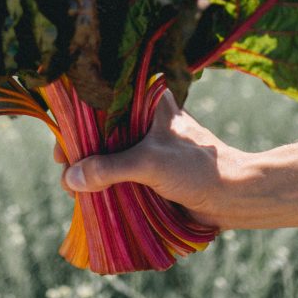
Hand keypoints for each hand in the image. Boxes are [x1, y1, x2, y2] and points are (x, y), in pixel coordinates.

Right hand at [53, 90, 250, 229]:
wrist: (234, 196)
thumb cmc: (197, 169)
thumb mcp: (150, 163)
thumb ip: (110, 168)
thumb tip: (71, 178)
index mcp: (148, 101)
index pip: (101, 103)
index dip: (77, 123)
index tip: (63, 148)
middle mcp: (144, 118)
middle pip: (99, 131)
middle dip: (80, 153)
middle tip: (66, 174)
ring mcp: (146, 144)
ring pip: (107, 154)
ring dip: (90, 171)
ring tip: (74, 191)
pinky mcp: (150, 168)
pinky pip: (118, 172)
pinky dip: (103, 183)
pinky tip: (89, 197)